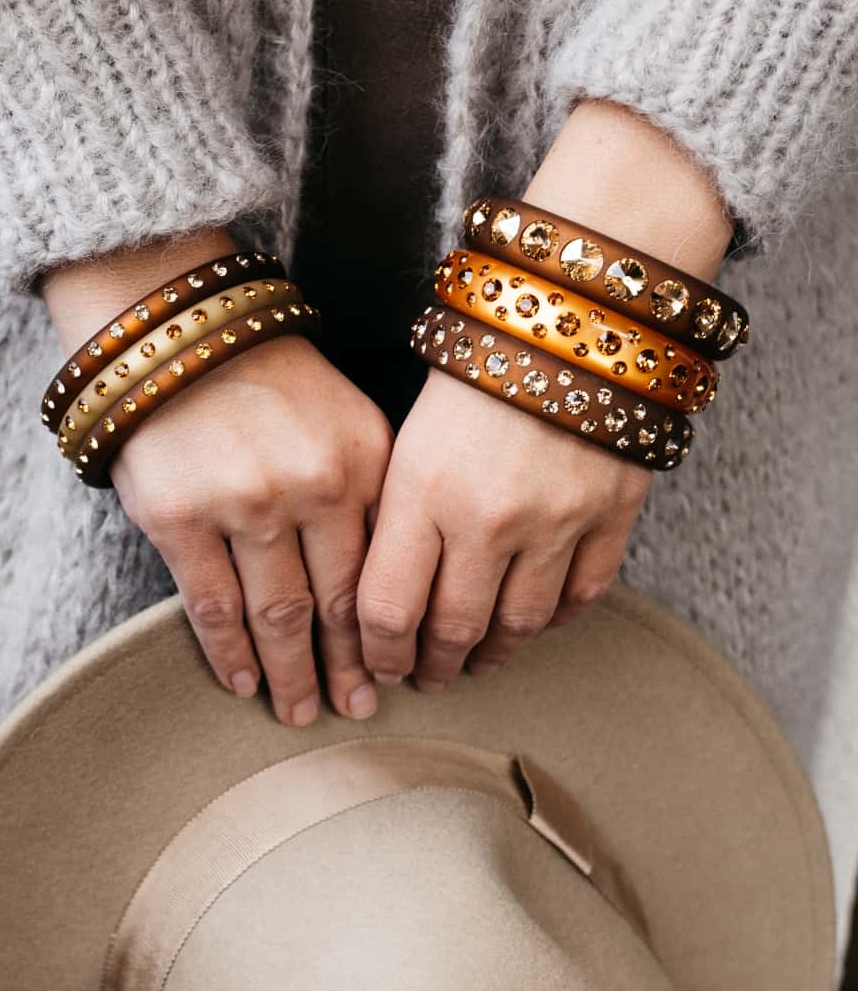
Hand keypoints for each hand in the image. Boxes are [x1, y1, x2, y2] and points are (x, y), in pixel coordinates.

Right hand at [109, 335, 392, 724]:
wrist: (173, 327)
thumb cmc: (264, 376)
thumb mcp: (343, 417)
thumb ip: (369, 489)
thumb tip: (384, 581)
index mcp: (364, 461)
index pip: (384, 569)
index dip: (388, 633)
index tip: (395, 673)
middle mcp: (313, 486)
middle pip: (337, 605)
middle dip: (347, 669)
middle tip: (356, 712)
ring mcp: (244, 505)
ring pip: (277, 616)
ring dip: (290, 675)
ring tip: (298, 713)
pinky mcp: (180, 517)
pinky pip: (212, 605)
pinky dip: (230, 653)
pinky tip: (244, 683)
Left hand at [357, 365, 650, 684]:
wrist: (572, 315)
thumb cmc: (475, 367)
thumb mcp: (409, 434)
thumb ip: (396, 514)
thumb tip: (380, 595)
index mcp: (422, 489)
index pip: (387, 608)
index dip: (378, 652)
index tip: (377, 662)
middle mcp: (488, 517)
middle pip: (454, 629)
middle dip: (432, 664)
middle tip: (424, 675)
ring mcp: (557, 521)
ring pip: (519, 625)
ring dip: (492, 654)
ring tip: (474, 660)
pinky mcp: (612, 516)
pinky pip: (581, 597)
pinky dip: (553, 621)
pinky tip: (531, 622)